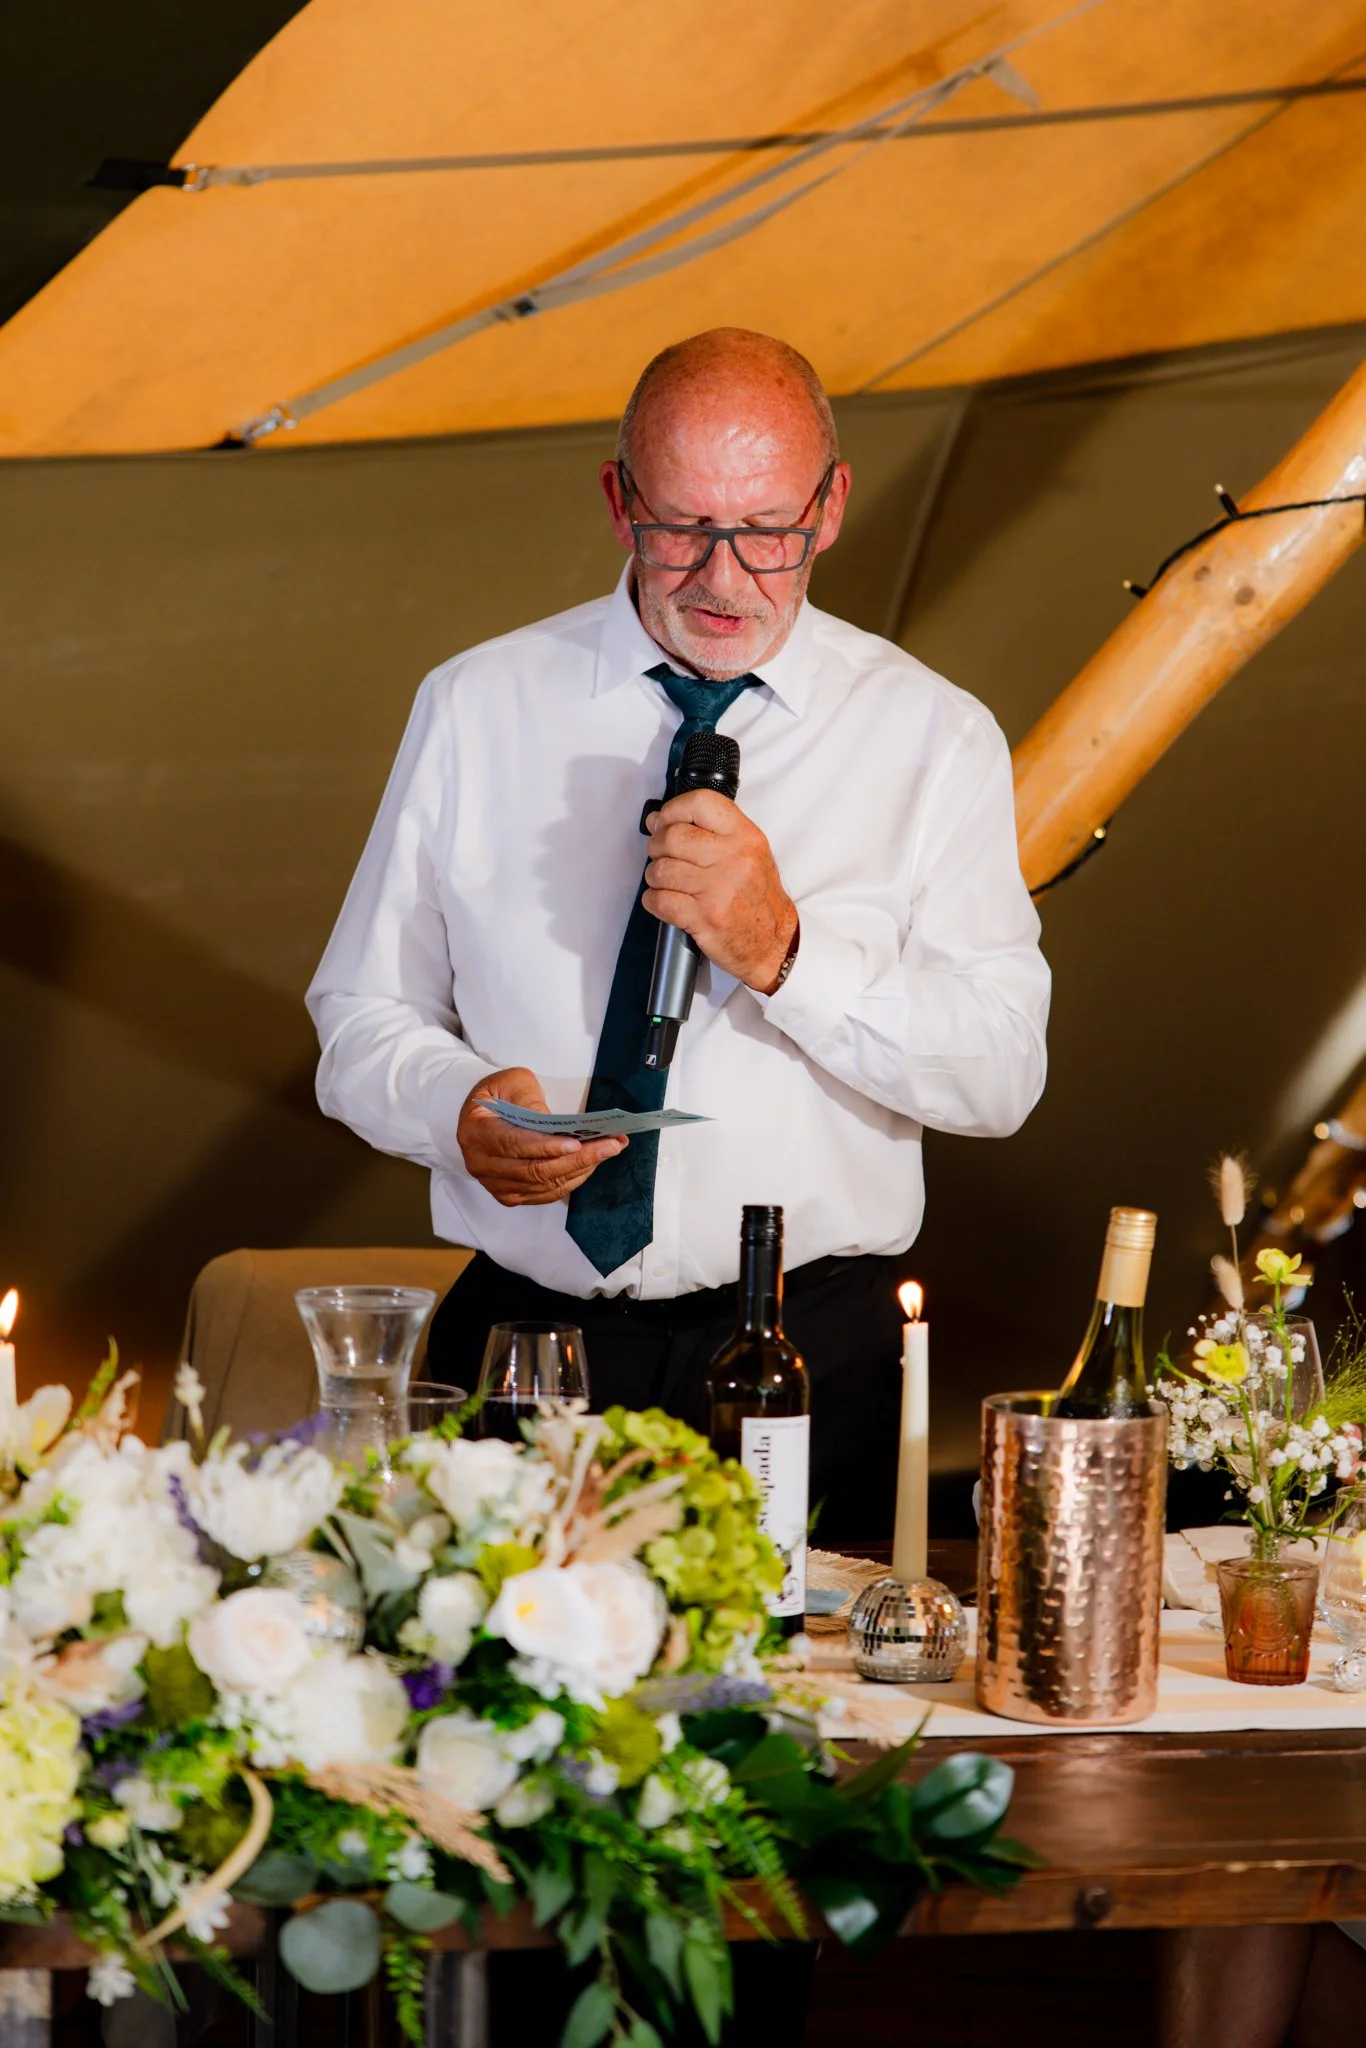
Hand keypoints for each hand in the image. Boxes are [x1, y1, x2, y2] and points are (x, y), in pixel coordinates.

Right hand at [457, 1068, 625, 1206]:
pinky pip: (544, 1194)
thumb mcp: (512, 1082)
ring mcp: (496, 1184)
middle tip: (611, 1145)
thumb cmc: (497, 1094)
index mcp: (479, 1133)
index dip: (547, 1147)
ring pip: (543, 1185)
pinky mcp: (509, 1195)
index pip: (515, 1145)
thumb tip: (559, 1128)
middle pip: (535, 1170)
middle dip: (577, 1159)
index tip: (577, 1143)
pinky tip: (591, 1165)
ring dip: (580, 1170)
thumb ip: (532, 1101)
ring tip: (609, 1151)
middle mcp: (483, 1165)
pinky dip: (570, 1181)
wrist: (477, 1115)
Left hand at [643, 789, 796, 993]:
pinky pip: (660, 901)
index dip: (673, 810)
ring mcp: (719, 889)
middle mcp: (734, 859)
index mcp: (746, 837)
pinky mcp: (704, 918)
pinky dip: (653, 901)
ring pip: (661, 870)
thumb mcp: (748, 852)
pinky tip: (664, 901)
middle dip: (656, 847)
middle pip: (672, 837)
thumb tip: (656, 820)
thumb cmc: (756, 897)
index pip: (701, 803)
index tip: (664, 822)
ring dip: (655, 877)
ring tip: (666, 882)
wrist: (774, 942)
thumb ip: (708, 832)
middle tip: (662, 856)